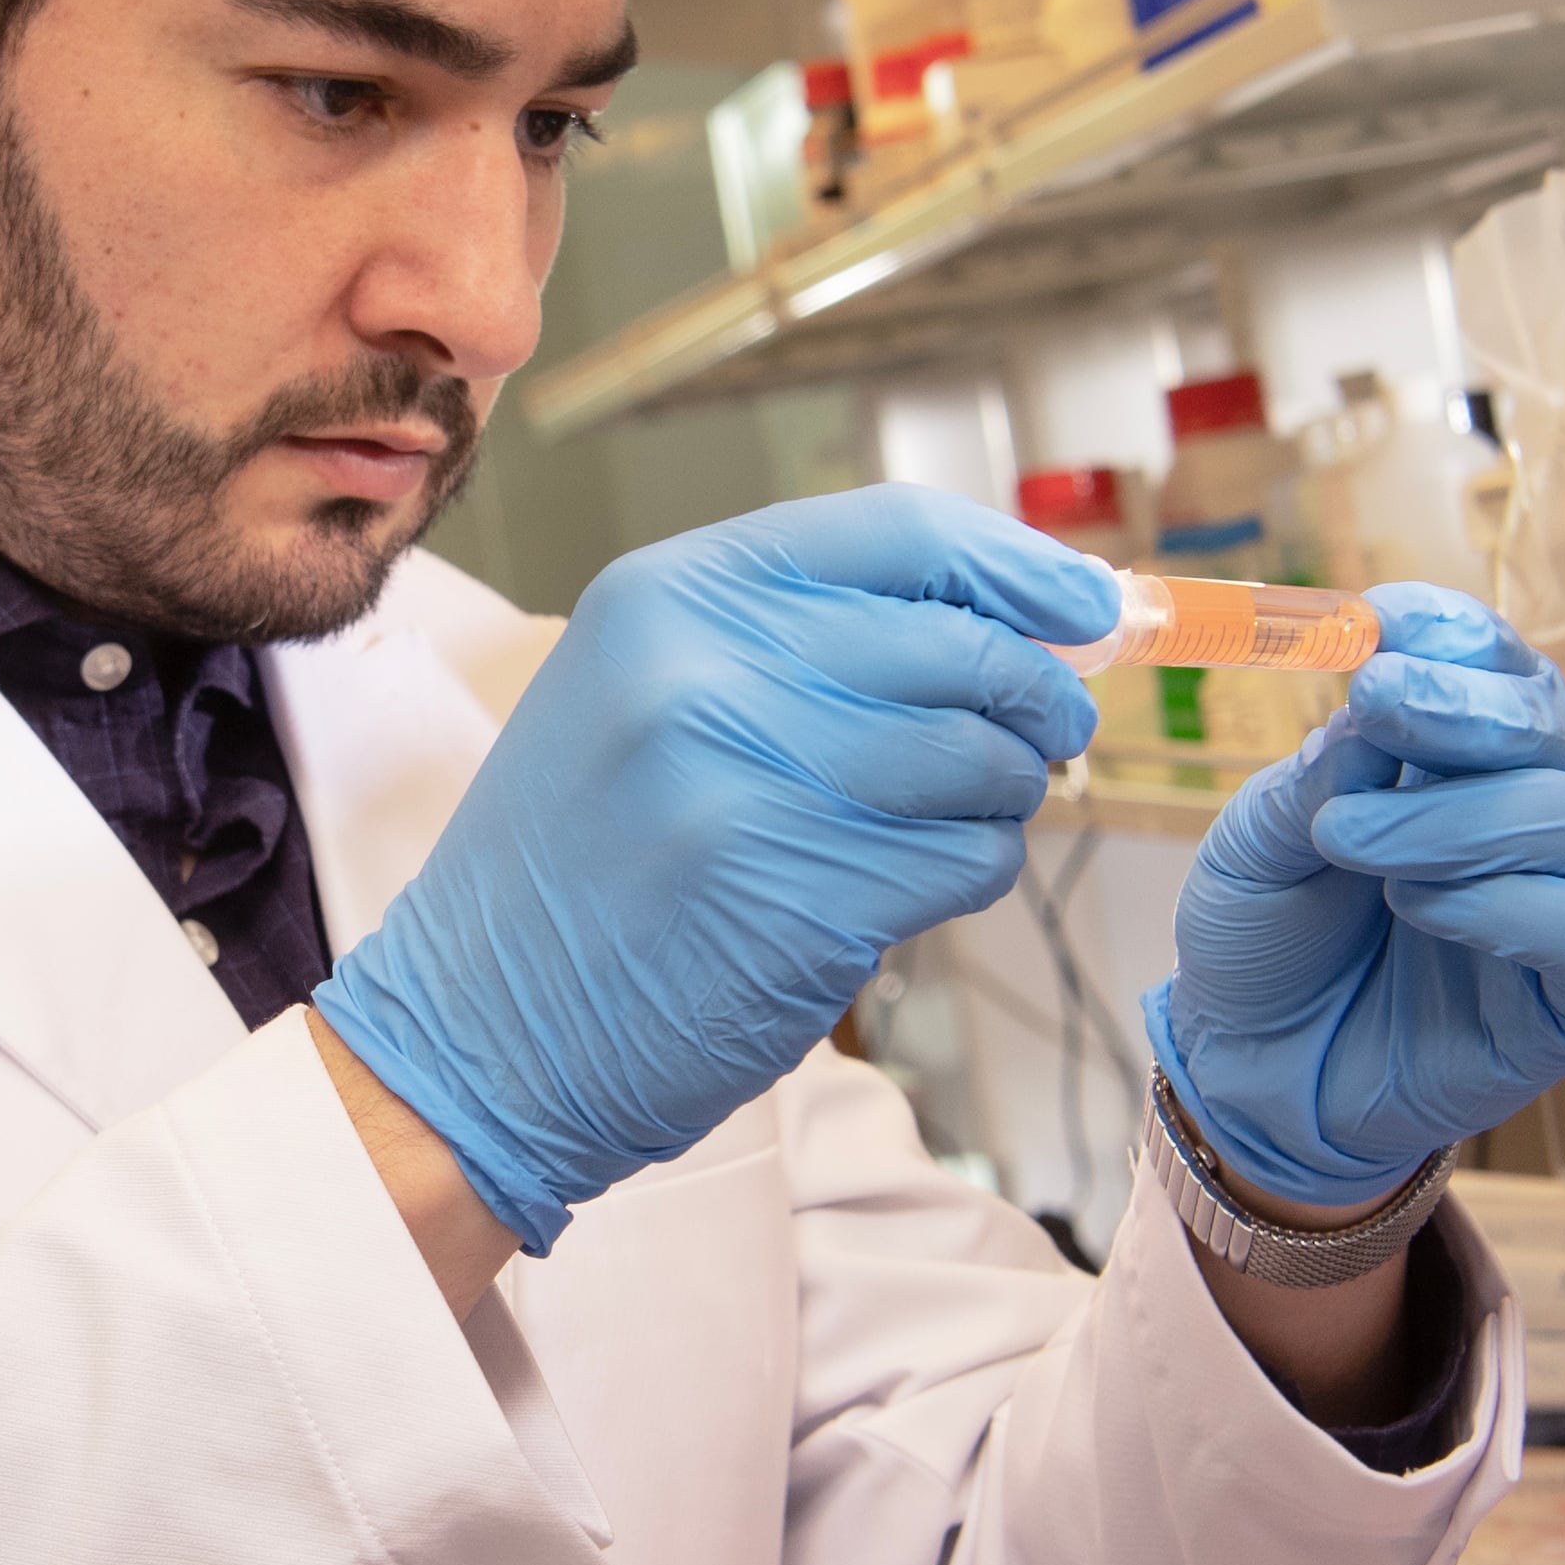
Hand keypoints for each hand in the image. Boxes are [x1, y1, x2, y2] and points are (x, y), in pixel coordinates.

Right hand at [312, 489, 1108, 1248]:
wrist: (479, 1030)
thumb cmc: (577, 866)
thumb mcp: (641, 693)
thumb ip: (796, 638)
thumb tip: (1003, 613)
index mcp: (670, 597)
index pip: (897, 533)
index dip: (1017, 562)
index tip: (1085, 600)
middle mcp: (709, 674)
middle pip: (960, 644)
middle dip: (1036, 690)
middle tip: (1052, 727)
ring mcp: (756, 791)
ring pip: (980, 759)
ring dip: (1004, 793)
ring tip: (960, 815)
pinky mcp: (804, 904)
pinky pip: (964, 862)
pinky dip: (970, 872)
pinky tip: (914, 885)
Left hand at [1146, 590, 1564, 1209]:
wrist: (1256, 1075)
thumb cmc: (1269, 943)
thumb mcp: (1258, 842)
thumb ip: (1317, 777)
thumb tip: (1372, 710)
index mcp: (1468, 754)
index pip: (1498, 666)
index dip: (1456, 633)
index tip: (1384, 619)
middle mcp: (1537, 810)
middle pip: (1552, 724)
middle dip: (1460, 706)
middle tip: (1373, 700)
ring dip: (1456, 813)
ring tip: (1348, 840)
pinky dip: (1497, 905)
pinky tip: (1415, 909)